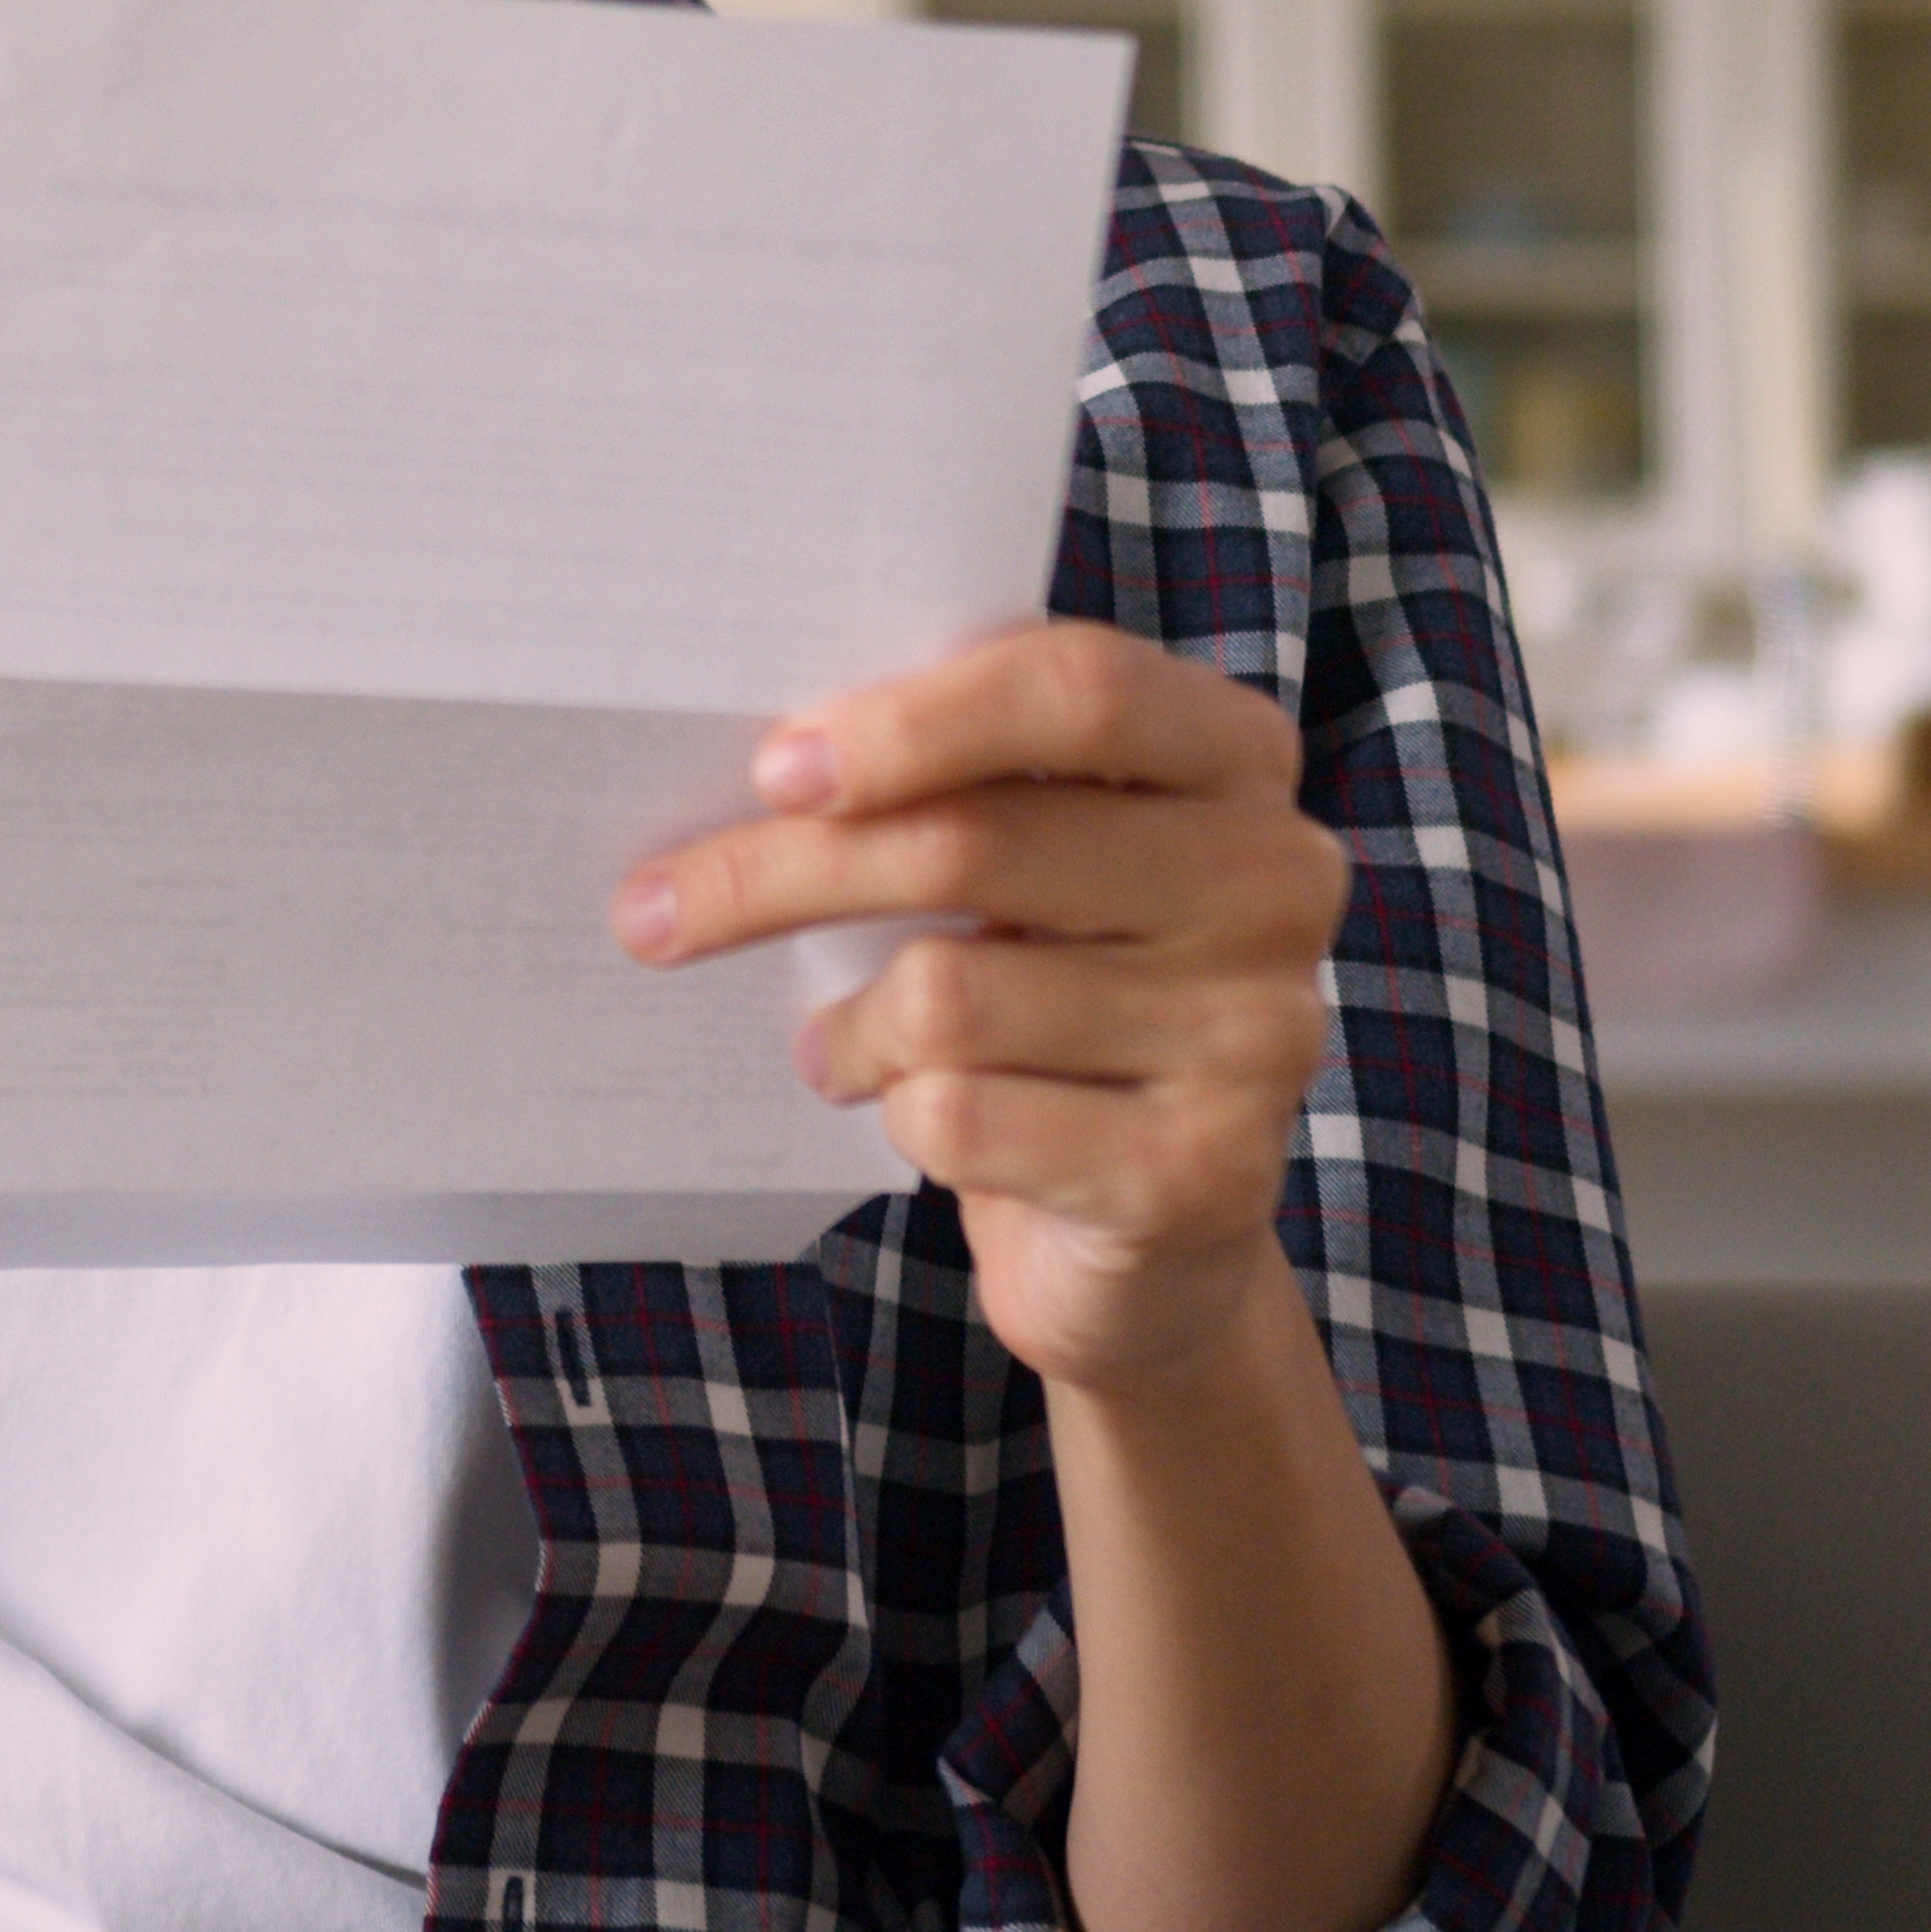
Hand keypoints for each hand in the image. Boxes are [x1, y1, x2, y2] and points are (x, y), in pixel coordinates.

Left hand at [613, 619, 1344, 1394]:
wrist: (1160, 1243)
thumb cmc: (1059, 1002)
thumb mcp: (1033, 866)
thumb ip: (956, 787)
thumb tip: (763, 764)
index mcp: (1235, 759)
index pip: (1079, 688)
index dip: (915, 719)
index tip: (775, 768)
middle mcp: (1274, 881)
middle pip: (977, 840)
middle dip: (783, 873)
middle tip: (656, 909)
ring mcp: (1254, 1034)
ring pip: (949, 994)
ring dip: (850, 1028)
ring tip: (838, 1047)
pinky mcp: (1198, 1174)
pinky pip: (963, 1118)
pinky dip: (899, 1117)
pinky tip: (914, 1118)